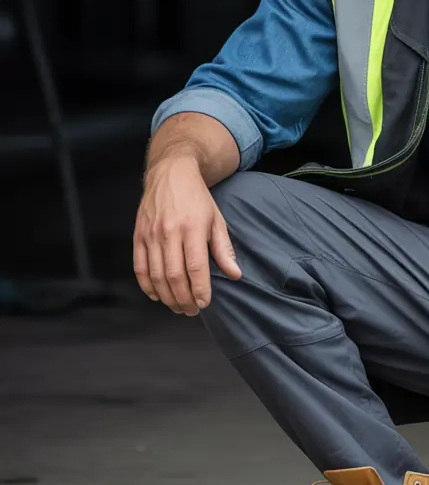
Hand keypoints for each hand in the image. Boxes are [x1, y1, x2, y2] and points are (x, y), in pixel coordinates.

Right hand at [133, 157, 241, 314]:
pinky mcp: (138, 235)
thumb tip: (235, 274)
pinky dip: (146, 285)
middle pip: (173, 275)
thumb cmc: (197, 199)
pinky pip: (139, 266)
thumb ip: (224, 249)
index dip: (200, 289)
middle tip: (192, 310)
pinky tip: (156, 295)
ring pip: (155, 274)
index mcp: (192, 228)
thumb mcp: (216, 220)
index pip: (195, 267)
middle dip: (183, 298)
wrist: (171, 173)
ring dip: (166, 296)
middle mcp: (169, 232)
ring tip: (178, 307)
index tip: (205, 303)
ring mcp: (150, 234)